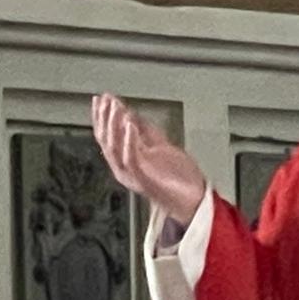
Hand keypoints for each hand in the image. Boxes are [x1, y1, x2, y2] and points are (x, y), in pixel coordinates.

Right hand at [91, 93, 206, 221]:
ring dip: (114, 125)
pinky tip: (131, 125)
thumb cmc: (180, 178)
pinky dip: (129, 141)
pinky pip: (131, 159)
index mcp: (127, 161)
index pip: (107, 136)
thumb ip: (147, 132)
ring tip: (116, 108)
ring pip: (114, 148)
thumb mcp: (161, 148)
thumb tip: (132, 113)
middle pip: (106, 141)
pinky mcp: (144, 181)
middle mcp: (124, 169)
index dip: (102, 116)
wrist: (196, 200)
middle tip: (105, 100)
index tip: (102, 98)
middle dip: (104, 117)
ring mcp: (133, 176)